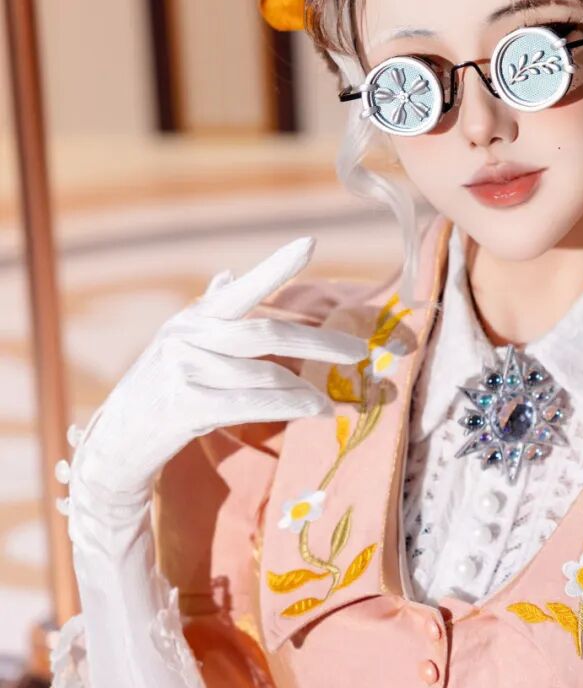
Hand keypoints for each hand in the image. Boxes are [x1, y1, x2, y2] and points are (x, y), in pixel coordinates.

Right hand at [69, 235, 368, 527]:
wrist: (117, 443)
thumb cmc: (158, 392)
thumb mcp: (178, 347)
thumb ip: (207, 314)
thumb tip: (227, 275)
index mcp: (193, 319)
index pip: (241, 290)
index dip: (275, 266)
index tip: (310, 244)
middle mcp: (188, 337)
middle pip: (267, 335)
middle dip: (320, 343)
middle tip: (360, 351)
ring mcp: (184, 370)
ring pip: (265, 375)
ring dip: (309, 390)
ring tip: (337, 401)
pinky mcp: (185, 406)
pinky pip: (252, 403)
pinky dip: (291, 407)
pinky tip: (317, 412)